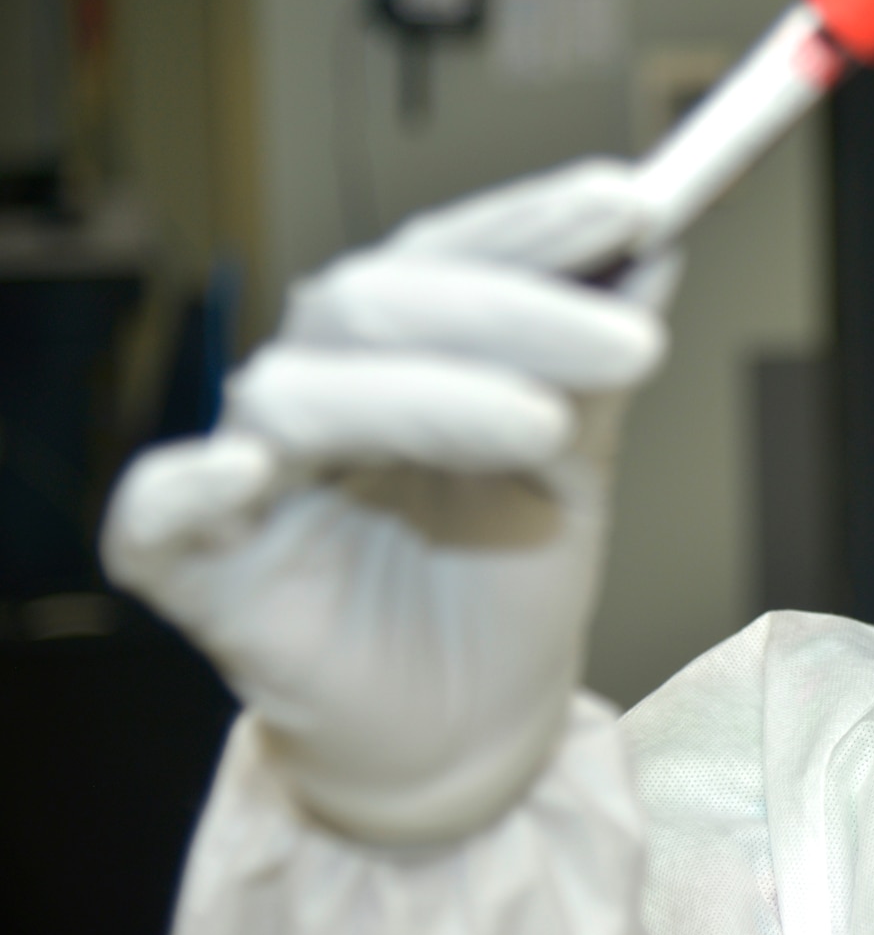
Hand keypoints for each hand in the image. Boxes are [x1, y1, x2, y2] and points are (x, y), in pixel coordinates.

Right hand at [104, 160, 675, 843]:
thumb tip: (654, 253)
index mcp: (398, 347)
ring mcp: (249, 472)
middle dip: (512, 311)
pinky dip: (191, 486)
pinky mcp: (196, 568)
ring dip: (425, 397)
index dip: (532, 225)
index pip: (449, 256)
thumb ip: (594, 373)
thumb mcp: (573, 470)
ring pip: (298, 399)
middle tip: (633, 341)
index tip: (635, 206)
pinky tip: (246, 470)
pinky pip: (158, 517)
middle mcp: (316, 386)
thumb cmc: (504, 583)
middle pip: (375, 306)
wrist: (468, 728)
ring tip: (545, 425)